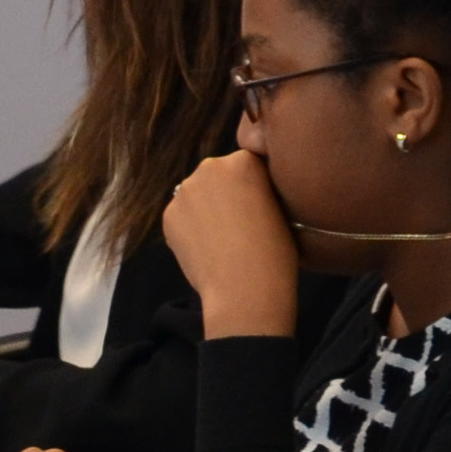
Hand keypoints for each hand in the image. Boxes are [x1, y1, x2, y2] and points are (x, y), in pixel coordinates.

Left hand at [161, 151, 301, 336]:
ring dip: (206, 209)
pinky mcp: (168, 216)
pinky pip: (182, 217)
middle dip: (225, 193)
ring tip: (222, 239)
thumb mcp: (282, 208)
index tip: (259, 207)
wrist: (245, 290)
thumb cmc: (275, 252)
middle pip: (218, 175)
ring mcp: (184, 191)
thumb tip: (248, 190)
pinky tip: (205, 249)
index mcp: (244, 161)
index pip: (247, 164)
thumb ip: (262, 189)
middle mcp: (210, 167)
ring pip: (197, 195)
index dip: (254, 187)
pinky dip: (191, 229)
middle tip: (238, 224)